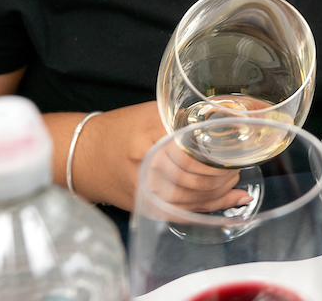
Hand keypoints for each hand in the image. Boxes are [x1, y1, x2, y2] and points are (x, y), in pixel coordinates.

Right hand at [73, 101, 248, 212]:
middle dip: (224, 173)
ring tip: (234, 177)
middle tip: (238, 163)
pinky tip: (232, 199)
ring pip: (194, 197)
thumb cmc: (119, 129)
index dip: (219, 154)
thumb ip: (183, 115)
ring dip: (221, 189)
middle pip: (196, 177)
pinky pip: (186, 211)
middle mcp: (148, 165)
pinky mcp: (148, 207)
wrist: (84, 155)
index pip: (195, 151)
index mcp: (150, 137)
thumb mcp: (151, 111)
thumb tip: (225, 116)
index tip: (235, 148)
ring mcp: (147, 190)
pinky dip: (212, 206)